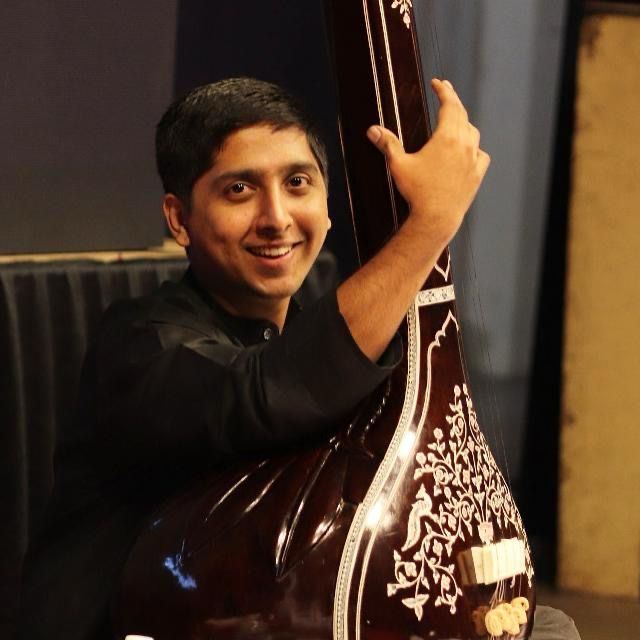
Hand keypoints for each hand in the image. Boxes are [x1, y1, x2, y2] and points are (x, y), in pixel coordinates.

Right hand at [366, 78, 489, 246]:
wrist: (437, 218)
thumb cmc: (417, 192)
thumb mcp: (398, 166)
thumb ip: (387, 144)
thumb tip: (372, 130)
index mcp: (446, 138)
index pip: (449, 105)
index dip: (443, 91)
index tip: (438, 83)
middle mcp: (464, 145)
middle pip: (462, 115)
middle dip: (453, 102)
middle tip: (446, 93)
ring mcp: (473, 160)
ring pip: (473, 133)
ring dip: (464, 124)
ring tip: (456, 122)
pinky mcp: (477, 175)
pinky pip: (480, 154)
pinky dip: (474, 148)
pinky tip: (469, 151)